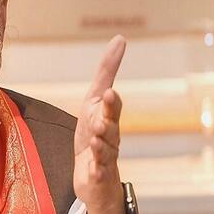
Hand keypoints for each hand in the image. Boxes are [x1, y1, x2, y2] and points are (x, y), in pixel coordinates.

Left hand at [73, 36, 125, 213]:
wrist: (94, 175)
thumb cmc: (94, 134)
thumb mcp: (95, 103)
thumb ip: (106, 73)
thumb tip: (120, 39)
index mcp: (108, 119)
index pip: (112, 107)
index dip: (111, 101)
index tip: (110, 92)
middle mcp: (110, 137)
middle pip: (111, 127)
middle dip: (108, 119)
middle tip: (103, 115)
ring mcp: (105, 157)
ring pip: (106, 150)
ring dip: (102, 143)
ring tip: (96, 138)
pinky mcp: (97, 174)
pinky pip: (98, 172)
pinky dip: (96, 170)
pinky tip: (93, 168)